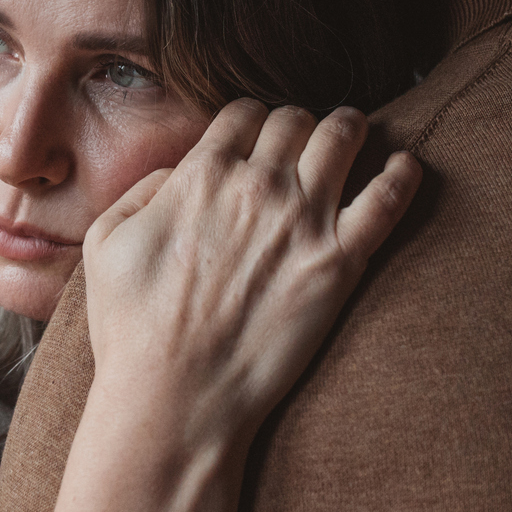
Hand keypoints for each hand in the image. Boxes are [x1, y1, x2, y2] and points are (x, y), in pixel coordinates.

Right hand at [83, 100, 421, 454]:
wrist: (175, 397)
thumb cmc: (132, 329)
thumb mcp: (106, 242)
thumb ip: (142, 191)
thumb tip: (178, 172)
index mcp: (202, 174)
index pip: (244, 114)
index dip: (252, 120)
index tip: (259, 137)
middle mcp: (258, 185)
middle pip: (295, 120)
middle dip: (299, 123)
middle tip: (306, 139)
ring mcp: (304, 221)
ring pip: (343, 138)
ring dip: (349, 128)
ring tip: (354, 134)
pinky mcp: (339, 264)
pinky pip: (387, 200)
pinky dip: (402, 174)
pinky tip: (406, 166)